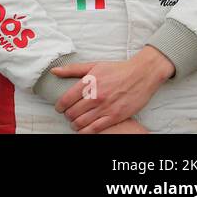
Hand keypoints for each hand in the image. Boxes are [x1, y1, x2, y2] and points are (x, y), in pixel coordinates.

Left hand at [52, 48, 173, 132]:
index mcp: (88, 83)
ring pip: (82, 122)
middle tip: (68, 116)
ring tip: (75, 123)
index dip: (59, 106)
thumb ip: (72, 69)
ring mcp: (106, 107)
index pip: (66, 99)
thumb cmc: (117, 69)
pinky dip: (87, 131)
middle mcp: (95, 96)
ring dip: (75, 125)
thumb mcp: (93, 65)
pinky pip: (96, 128)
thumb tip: (54, 71)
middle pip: (73, 112)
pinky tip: (84, 130)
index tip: (59, 108)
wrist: (141, 75)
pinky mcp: (116, 116)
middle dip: (67, 116)